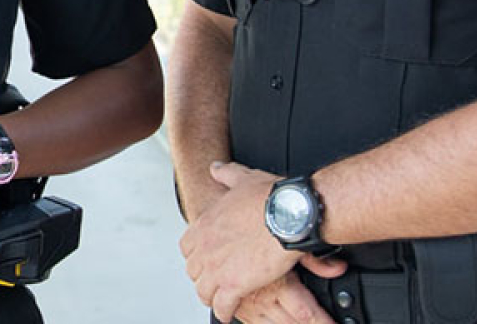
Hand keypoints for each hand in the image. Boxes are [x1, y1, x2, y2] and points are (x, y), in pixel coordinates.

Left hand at [179, 161, 345, 321]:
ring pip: (203, 290)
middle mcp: (205, 247)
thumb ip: (226, 174)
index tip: (206, 259)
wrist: (289, 214)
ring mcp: (217, 267)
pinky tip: (228, 313)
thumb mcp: (242, 178)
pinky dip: (224, 312)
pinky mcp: (234, 285)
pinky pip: (221, 306)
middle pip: (193, 270)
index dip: (197, 255)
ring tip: (219, 301)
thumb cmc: (271, 197)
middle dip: (203, 277)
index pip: (187, 247)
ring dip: (211, 296)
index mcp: (205, 224)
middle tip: (213, 282)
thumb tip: (215, 168)